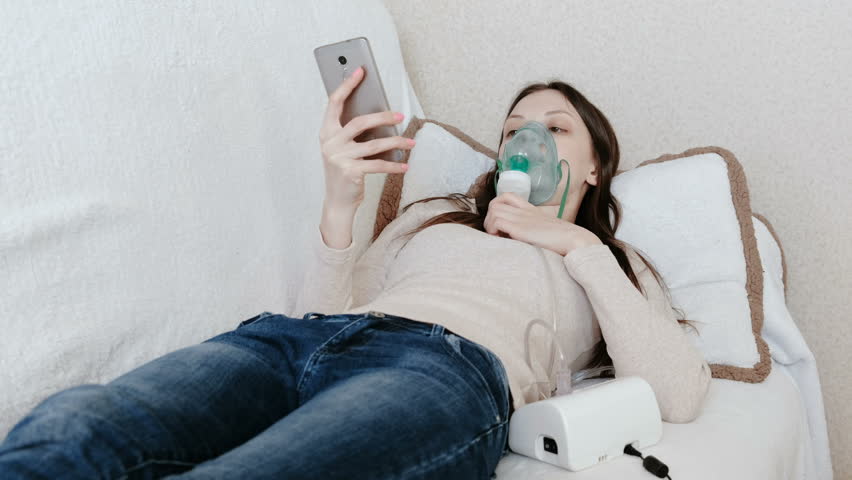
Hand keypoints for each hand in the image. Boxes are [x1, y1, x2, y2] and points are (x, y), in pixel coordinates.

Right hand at [318, 66, 414, 210]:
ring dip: (396, 142)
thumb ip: (353, 132)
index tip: (360, 71)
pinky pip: (378, 164)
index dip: (347, 85)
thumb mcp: (344, 148)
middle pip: (360, 122)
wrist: (337, 201)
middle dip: (383, 117)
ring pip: (374, 144)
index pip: (334, 102)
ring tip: (411, 142)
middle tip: (401, 116)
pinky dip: (394, 165)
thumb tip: (380, 114)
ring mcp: (339, 157)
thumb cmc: (344, 170)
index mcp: (326, 132)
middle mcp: (330, 142)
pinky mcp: (350, 172)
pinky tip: (405, 165)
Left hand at [483, 193, 602, 255]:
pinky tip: (501, 240)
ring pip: (493, 210)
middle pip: (495, 202)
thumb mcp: (547, 232)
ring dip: (489, 224)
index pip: (508, 197)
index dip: (498, 207)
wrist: (576, 241)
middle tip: (496, 233)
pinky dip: (493, 230)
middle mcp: (525, 211)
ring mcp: (522, 218)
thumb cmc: (565, 242)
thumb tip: (525, 242)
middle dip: (489, 218)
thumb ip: (535, 232)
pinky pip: (496, 221)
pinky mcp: (520, 228)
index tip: (501, 225)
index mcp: (532, 210)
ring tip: (498, 237)